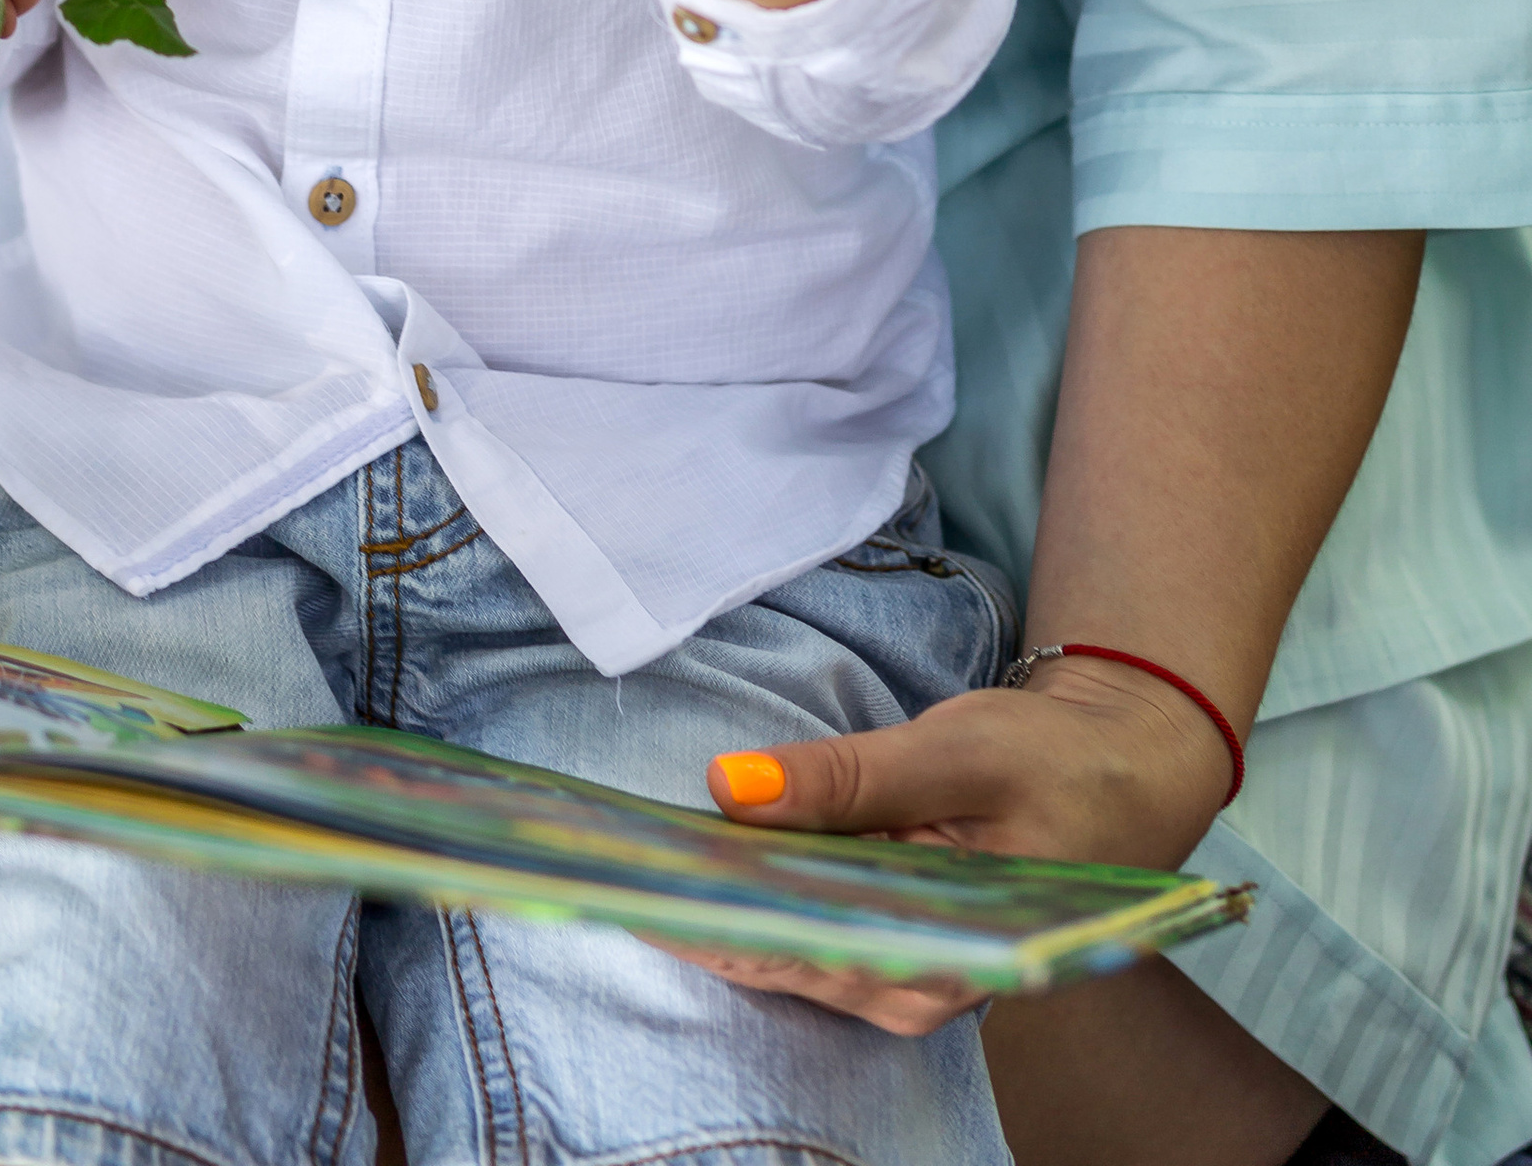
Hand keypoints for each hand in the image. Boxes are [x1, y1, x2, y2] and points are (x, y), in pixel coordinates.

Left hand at [666, 654, 1238, 1031]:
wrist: (1128, 770)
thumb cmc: (1056, 765)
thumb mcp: (956, 753)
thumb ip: (847, 779)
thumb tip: (727, 789)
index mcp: (946, 961)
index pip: (801, 955)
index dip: (711, 919)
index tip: (636, 879)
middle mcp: (918, 989)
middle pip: (783, 959)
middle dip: (698, 909)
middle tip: (615, 855)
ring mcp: (904, 974)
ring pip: (787, 949)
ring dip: (718, 901)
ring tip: (640, 849)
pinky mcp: (893, 943)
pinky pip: (808, 929)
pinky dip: (756, 894)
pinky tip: (704, 856)